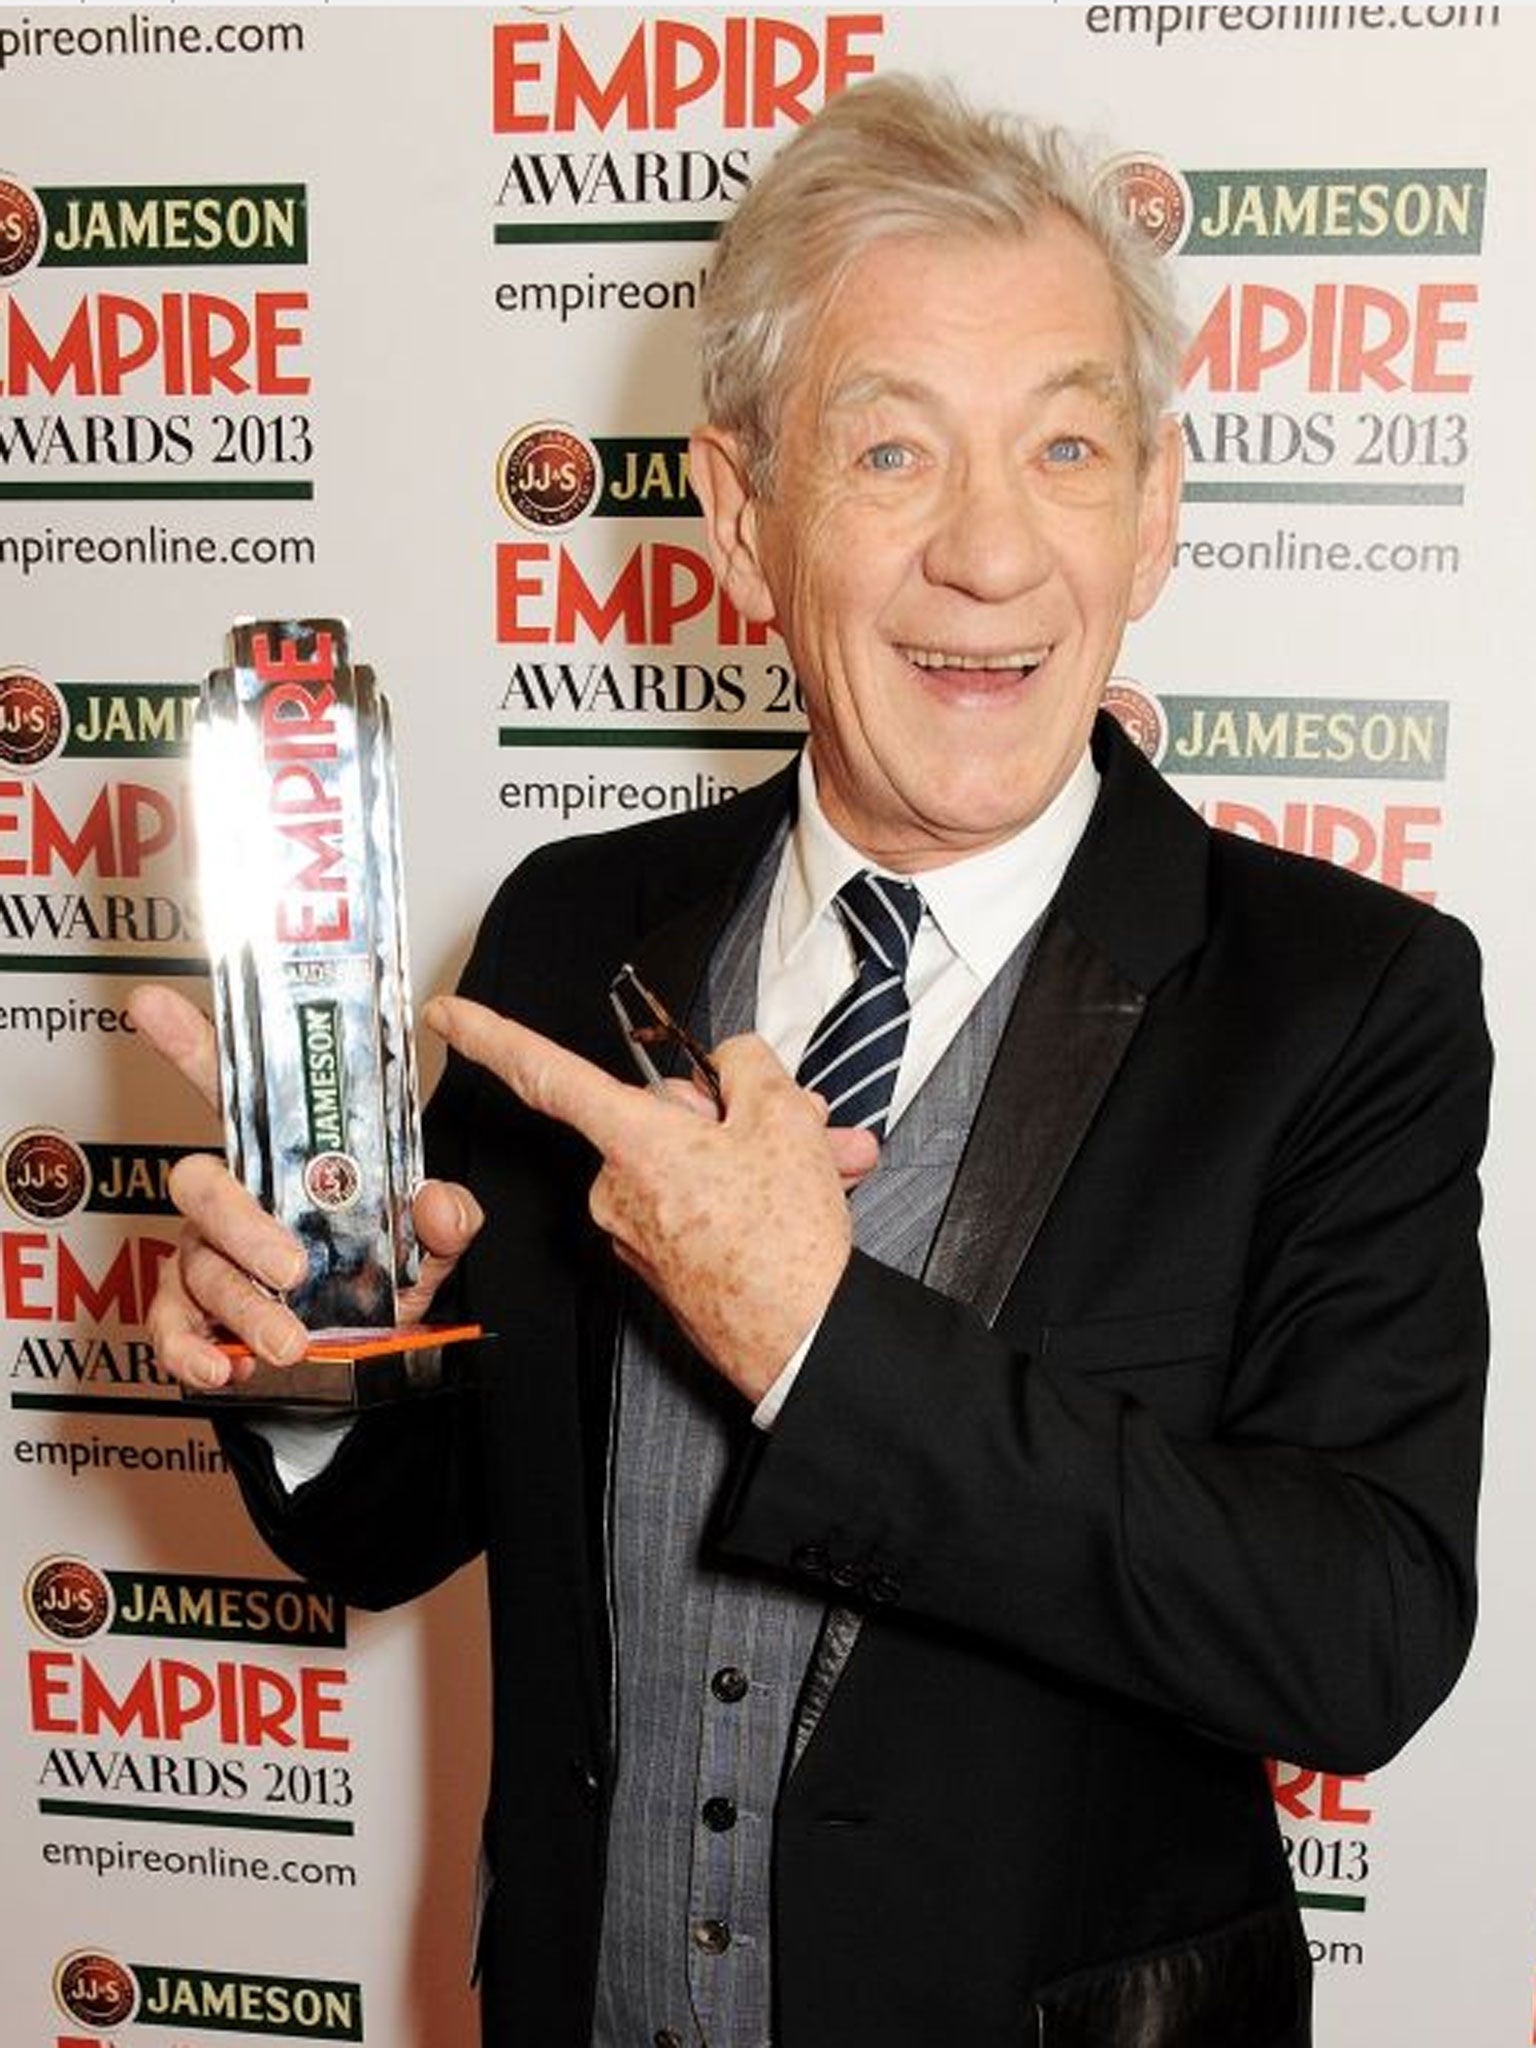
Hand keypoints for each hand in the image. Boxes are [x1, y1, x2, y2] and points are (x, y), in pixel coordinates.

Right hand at [126, 984, 481, 1389]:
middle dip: (242, 1224)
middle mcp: (236, 1198)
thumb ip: (442, 1219)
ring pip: (198, 1263)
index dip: (191, 1044)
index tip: (154, 1004)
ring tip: (290, 1339)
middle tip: (292, 1265)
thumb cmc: (381, 1277)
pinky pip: (171, 1325)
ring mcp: (207, 1253)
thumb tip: (439, 1202)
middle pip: (203, 1185)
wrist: (372, 1356)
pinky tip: (222, 1364)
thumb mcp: (426, 1243)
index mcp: (284, 1159)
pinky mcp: (195, 1312)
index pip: (234, 1090)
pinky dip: (190, 1349)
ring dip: (243, 1304)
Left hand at [424, 995, 870, 1403]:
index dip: (492, 1036)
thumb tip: (731, 1067)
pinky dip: (744, 1196)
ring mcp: (634, 1234)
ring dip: (754, 1155)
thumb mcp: (785, 1119)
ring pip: (690, 1161)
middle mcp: (617, 1190)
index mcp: (634, 1144)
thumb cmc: (787, 1242)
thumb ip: (748, 1068)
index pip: (546, 1075)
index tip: (445, 1016)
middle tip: (800, 1121)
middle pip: (660, 1118)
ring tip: (827, 1163)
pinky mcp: (657, 1268)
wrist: (805, 1346)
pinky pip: (695, 1205)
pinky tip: (798, 1203)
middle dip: (732, 1112)